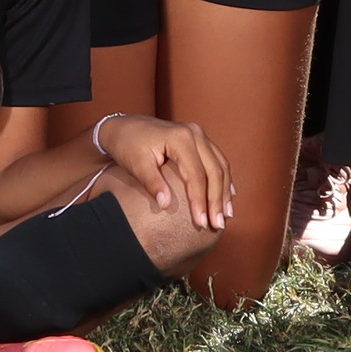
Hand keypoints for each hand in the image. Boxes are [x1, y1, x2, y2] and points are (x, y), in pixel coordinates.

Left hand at [91, 113, 233, 237]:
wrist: (122, 126)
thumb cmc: (127, 145)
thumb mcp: (136, 164)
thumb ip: (152, 183)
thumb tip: (166, 205)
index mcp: (180, 138)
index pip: (196, 175)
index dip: (200, 201)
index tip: (201, 223)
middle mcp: (195, 133)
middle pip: (214, 171)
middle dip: (217, 200)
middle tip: (218, 225)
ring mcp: (199, 135)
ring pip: (220, 165)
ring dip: (225, 192)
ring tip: (226, 216)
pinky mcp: (198, 140)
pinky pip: (217, 160)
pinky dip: (224, 179)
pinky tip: (228, 196)